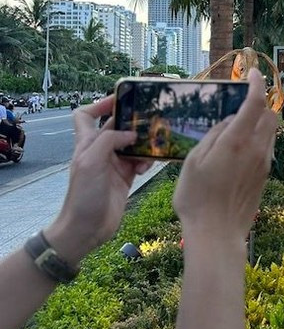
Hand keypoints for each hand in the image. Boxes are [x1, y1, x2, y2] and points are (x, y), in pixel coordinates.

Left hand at [44, 98, 152, 265]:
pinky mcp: (126, 177)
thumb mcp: (91, 162)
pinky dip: (147, 160)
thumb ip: (110, 141)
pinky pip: (140, 161)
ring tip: (153, 145)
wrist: (86, 229)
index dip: (100, 104)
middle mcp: (100, 150)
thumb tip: (131, 134)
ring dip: (144, 143)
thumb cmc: (83, 195)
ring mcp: (114, 164)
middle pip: (117, 127)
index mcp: (87, 143)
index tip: (121, 99)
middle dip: (133, 122)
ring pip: (132, 144)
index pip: (85, 115)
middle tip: (152, 118)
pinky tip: (149, 166)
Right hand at [173, 68, 276, 243]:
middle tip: (242, 101)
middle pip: (270, 114)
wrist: (217, 234)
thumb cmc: (197, 198)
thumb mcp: (194, 160)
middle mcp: (257, 148)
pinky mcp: (265, 176)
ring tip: (238, 127)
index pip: (255, 102)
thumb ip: (214, 135)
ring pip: (271, 131)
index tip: (253, 72)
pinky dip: (259, 139)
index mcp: (237, 141)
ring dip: (260, 122)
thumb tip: (229, 120)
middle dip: (260, 103)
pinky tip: (239, 149)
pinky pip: (267, 148)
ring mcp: (264, 163)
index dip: (256, 83)